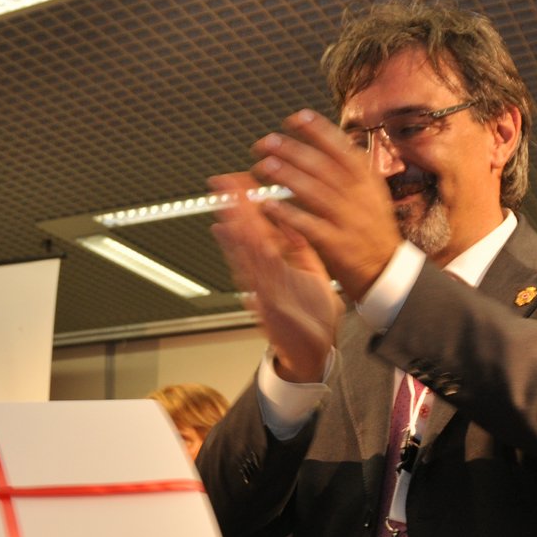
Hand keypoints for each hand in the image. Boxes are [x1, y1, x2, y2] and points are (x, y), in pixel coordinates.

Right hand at [209, 172, 342, 381]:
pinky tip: (238, 240)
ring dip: (236, 226)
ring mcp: (265, 289)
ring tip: (226, 201)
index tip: (239, 181)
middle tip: (222, 181)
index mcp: (277, 267)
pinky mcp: (270, 304)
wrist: (313, 356)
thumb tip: (293, 223)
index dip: (249, 204)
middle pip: (246, 235)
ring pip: (247, 252)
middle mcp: (265, 276)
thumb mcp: (311, 276)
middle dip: (235, 208)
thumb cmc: (312, 318)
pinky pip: (257, 275)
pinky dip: (246, 258)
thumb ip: (300, 250)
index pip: (260, 227)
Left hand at [246, 110, 402, 302]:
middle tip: (266, 141)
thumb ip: (349, 168)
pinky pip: (308, 225)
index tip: (296, 118)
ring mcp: (348, 220)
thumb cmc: (371, 227)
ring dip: (286, 176)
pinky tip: (269, 204)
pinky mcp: (337, 244)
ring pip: (314, 192)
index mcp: (367, 179)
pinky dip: (288, 214)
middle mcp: (359, 196)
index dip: (318, 131)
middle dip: (292, 150)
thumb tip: (325, 137)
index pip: (341, 147)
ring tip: (262, 165)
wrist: (385, 269)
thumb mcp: (370, 192)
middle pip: (322, 166)